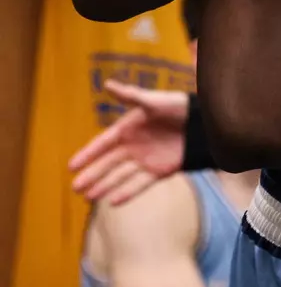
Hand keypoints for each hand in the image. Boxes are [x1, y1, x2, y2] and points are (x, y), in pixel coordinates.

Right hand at [69, 81, 189, 204]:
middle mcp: (133, 146)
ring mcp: (144, 160)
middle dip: (92, 174)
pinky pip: (140, 184)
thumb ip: (131, 95)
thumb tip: (108, 84)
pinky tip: (113, 202)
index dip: (88, 153)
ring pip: (120, 175)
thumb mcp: (154, 101)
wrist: (203, 123)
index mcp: (128, 128)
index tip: (71, 165)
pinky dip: (127, 192)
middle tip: (75, 187)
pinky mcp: (158, 171)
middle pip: (108, 163)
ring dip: (105, 186)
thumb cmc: (177, 106)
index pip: (104, 143)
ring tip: (89, 197)